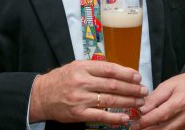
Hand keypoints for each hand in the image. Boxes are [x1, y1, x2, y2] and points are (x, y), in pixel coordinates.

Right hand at [29, 60, 146, 124]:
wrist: (41, 95)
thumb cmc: (60, 80)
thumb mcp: (75, 67)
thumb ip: (94, 68)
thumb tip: (118, 72)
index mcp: (82, 67)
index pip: (109, 69)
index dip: (126, 73)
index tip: (138, 76)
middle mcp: (82, 82)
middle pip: (113, 85)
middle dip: (132, 88)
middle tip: (143, 90)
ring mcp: (80, 98)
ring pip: (110, 100)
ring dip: (128, 102)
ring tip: (139, 102)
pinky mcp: (78, 113)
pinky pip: (101, 116)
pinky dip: (115, 117)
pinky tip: (125, 117)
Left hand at [132, 72, 184, 129]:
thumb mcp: (168, 85)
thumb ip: (154, 98)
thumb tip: (142, 110)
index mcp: (181, 101)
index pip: (160, 115)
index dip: (146, 121)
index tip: (136, 124)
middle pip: (165, 128)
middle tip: (137, 128)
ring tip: (146, 128)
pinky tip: (158, 128)